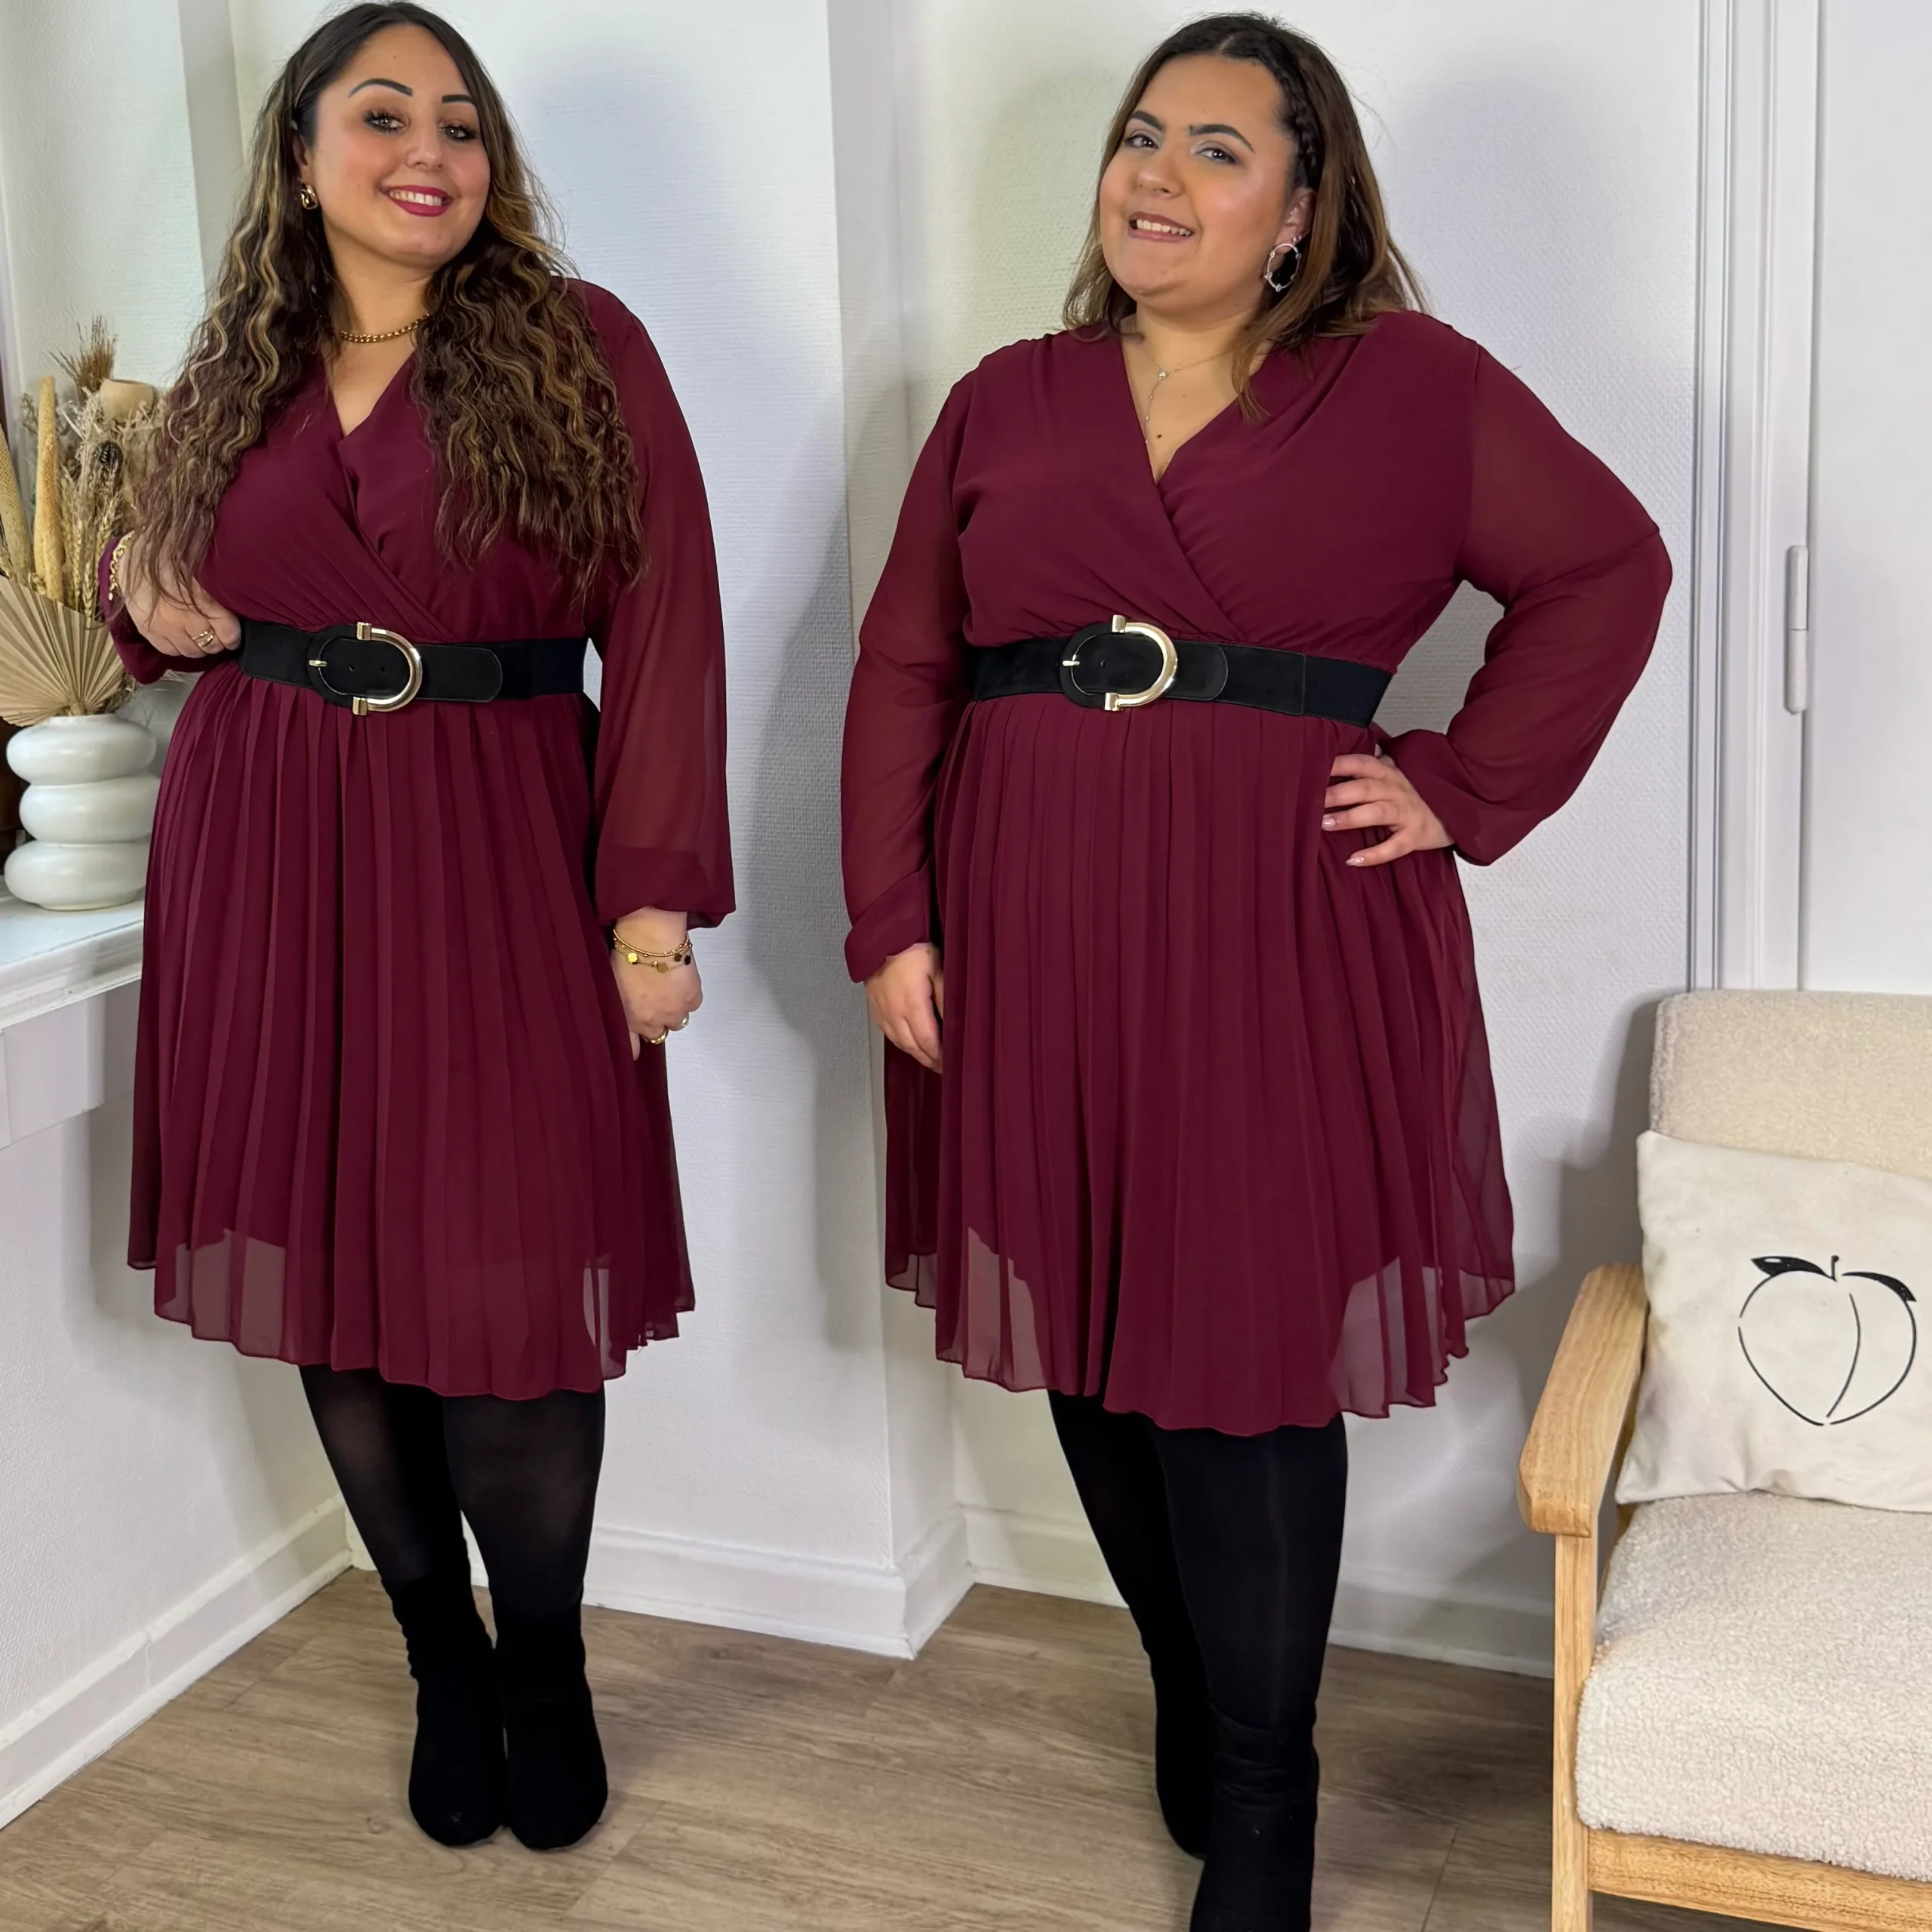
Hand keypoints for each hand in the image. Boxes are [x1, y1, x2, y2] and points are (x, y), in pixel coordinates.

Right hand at [116, 534, 239, 659]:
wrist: (132, 555)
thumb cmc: (171, 556)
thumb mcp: (201, 568)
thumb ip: (219, 588)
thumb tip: (241, 599)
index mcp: (203, 599)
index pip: (228, 633)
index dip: (233, 636)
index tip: (233, 634)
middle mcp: (185, 616)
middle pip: (211, 645)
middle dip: (217, 642)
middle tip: (217, 636)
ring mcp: (165, 626)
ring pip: (192, 652)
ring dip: (199, 647)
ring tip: (200, 637)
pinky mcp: (148, 630)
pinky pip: (170, 651)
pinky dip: (179, 648)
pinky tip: (181, 638)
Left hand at [609, 908, 701, 1057]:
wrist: (650, 939)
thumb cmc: (626, 954)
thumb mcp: (610, 983)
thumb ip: (616, 1003)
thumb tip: (620, 1008)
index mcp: (628, 1019)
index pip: (631, 1048)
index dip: (632, 1047)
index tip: (633, 1047)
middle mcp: (651, 1021)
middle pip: (657, 1034)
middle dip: (655, 1022)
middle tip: (653, 1002)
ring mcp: (673, 1013)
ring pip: (677, 1021)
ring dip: (673, 1010)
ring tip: (667, 990)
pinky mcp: (691, 1000)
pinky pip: (692, 1006)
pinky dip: (688, 997)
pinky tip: (679, 982)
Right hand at [865, 942, 942, 1073]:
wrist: (884, 938)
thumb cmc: (912, 949)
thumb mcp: (937, 971)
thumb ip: (945, 999)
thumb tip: (954, 1023)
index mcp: (912, 1005)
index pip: (928, 1041)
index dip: (938, 1056)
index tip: (948, 1064)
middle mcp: (894, 1012)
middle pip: (913, 1047)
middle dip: (928, 1060)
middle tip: (941, 1068)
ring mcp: (882, 1011)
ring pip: (899, 1042)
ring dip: (915, 1054)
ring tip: (928, 1059)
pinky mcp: (875, 1008)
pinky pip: (888, 1033)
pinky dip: (901, 1042)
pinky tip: (909, 1043)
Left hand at [1323, 749, 1450, 867]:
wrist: (1454, 813)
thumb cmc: (1415, 796)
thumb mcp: (1395, 775)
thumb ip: (1371, 766)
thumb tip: (1344, 749)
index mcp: (1389, 774)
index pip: (1362, 763)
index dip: (1340, 764)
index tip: (1315, 767)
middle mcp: (1398, 790)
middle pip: (1365, 788)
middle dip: (1338, 793)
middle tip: (1313, 801)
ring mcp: (1407, 813)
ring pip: (1377, 812)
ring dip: (1351, 817)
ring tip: (1325, 824)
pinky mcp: (1414, 837)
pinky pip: (1394, 846)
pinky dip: (1374, 854)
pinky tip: (1353, 859)